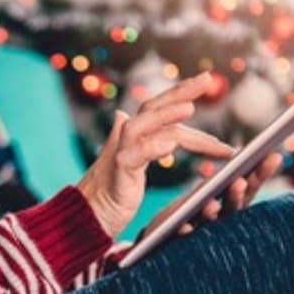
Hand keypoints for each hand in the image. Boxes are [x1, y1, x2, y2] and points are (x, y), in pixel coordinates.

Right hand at [77, 72, 234, 236]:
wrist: (87, 215)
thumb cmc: (108, 190)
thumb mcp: (127, 161)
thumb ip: (134, 139)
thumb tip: (121, 114)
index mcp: (134, 135)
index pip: (159, 108)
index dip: (181, 93)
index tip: (205, 79)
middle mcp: (125, 138)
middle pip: (152, 107)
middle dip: (180, 92)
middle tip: (206, 79)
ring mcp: (120, 152)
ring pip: (142, 125)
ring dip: (166, 115)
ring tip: (190, 108)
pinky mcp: (117, 171)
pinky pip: (135, 155)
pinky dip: (152, 147)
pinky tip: (170, 145)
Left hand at [141, 152, 282, 238]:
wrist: (158, 237)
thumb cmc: (187, 213)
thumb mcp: (204, 194)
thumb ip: (218, 181)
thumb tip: (239, 151)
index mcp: (228, 204)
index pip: (249, 186)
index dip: (261, 174)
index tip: (274, 155)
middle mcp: (219, 220)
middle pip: (234, 206)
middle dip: (238, 194)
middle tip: (241, 181)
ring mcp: (201, 231)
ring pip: (211, 223)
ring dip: (214, 213)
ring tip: (211, 205)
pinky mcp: (179, 239)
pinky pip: (183, 236)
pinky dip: (185, 231)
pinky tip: (185, 226)